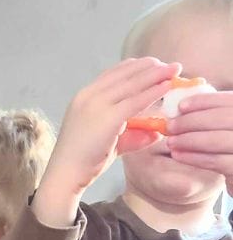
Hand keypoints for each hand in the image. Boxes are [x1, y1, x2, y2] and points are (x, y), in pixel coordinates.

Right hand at [39, 58, 180, 201]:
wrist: (65, 175)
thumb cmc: (83, 162)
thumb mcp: (108, 142)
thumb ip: (131, 135)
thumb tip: (156, 133)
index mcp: (85, 97)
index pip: (113, 73)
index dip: (135, 67)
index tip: (153, 65)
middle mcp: (89, 95)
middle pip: (125, 73)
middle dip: (150, 66)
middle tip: (170, 65)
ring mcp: (97, 104)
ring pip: (133, 83)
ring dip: (156, 74)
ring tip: (174, 69)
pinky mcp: (107, 117)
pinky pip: (136, 100)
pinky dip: (154, 91)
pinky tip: (167, 87)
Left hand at [166, 90, 232, 195]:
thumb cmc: (230, 151)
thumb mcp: (226, 128)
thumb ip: (213, 115)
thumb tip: (182, 105)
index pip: (228, 100)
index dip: (204, 101)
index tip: (181, 106)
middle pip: (222, 118)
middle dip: (192, 121)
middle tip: (170, 126)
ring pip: (216, 140)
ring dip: (189, 140)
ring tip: (171, 141)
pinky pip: (214, 161)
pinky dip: (193, 157)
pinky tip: (177, 155)